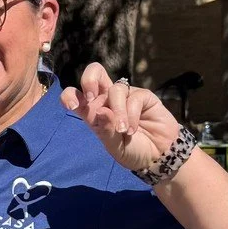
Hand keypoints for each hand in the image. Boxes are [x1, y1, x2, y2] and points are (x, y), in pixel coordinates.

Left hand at [60, 63, 180, 174]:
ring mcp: (125, 96)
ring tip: (124, 131)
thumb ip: (106, 130)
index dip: (69, 94)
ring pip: (115, 90)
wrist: (157, 156)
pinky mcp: (143, 96)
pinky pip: (134, 97)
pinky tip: (132, 129)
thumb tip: (101, 111)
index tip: (73, 105)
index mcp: (93, 111)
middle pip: (95, 72)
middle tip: (91, 98)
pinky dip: (132, 115)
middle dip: (89, 79)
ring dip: (119, 112)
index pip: (75, 94)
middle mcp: (107, 100)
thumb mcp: (114, 146)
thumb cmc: (131, 150)